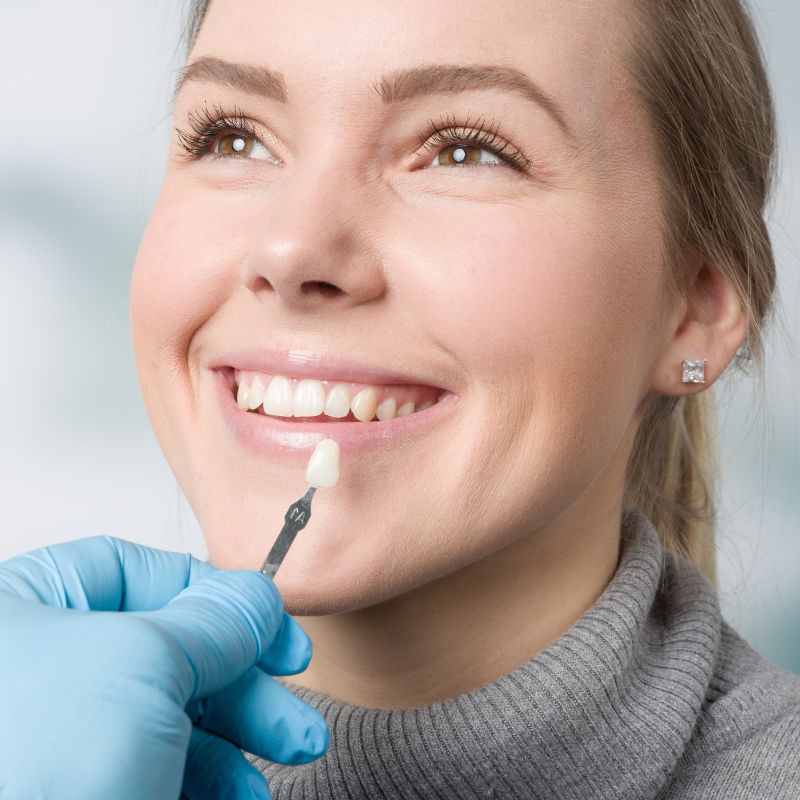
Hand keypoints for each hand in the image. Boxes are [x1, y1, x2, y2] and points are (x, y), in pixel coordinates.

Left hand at [0, 536, 328, 799]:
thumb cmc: (36, 766)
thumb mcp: (147, 664)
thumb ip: (215, 620)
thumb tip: (256, 596)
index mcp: (26, 608)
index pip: (135, 571)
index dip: (214, 592)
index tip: (273, 626)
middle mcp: (38, 666)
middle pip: (167, 647)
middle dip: (246, 680)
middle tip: (293, 706)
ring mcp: (57, 733)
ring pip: (169, 712)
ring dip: (242, 733)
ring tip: (294, 753)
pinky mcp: (77, 786)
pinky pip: (154, 764)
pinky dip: (209, 777)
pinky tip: (243, 793)